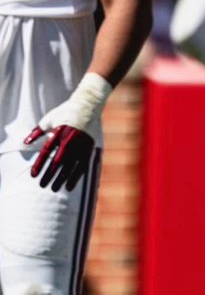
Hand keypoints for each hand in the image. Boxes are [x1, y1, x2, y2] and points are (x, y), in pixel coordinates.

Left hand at [23, 73, 109, 191]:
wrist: (87, 105)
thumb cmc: (65, 113)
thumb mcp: (49, 119)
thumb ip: (36, 132)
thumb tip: (24, 142)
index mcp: (59, 132)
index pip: (46, 152)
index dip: (39, 165)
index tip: (33, 175)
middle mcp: (71, 139)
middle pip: (58, 162)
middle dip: (49, 175)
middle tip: (42, 185)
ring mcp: (82, 144)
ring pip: (71, 166)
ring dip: (62, 179)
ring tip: (54, 189)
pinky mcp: (89, 147)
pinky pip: (82, 166)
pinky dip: (76, 177)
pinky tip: (69, 186)